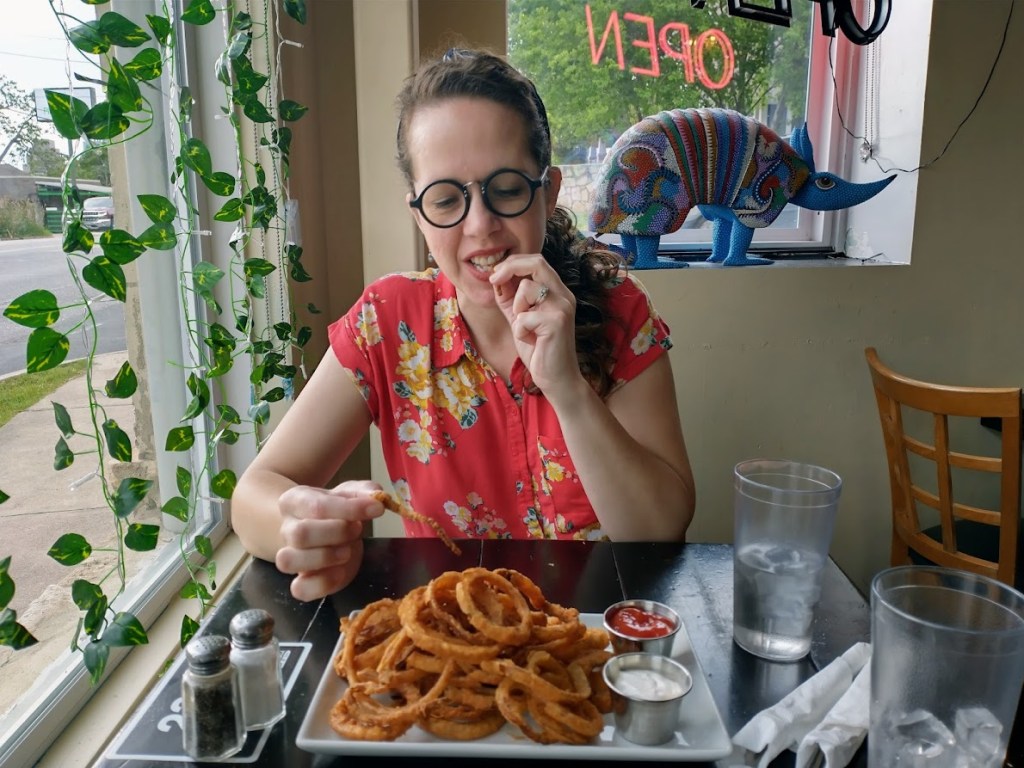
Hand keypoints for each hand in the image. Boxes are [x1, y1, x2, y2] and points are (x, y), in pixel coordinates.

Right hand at [274, 480, 385, 600]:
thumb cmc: (337, 510)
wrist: (329, 531)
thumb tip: (375, 498)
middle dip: (337, 533)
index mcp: (295, 500)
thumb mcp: (351, 493)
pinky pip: (299, 589)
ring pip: (288, 561)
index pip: (316, 506)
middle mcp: (287, 528)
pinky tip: (340, 571)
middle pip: (300, 534)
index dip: (349, 509)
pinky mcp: (300, 582)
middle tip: (356, 530)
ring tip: (347, 551)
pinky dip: (323, 583)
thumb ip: (364, 491)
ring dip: (325, 557)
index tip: (376, 509)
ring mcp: (289, 556)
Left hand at [489, 254, 582, 396]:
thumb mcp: (519, 317)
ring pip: (527, 288)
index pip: (537, 261)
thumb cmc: (538, 349)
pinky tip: (530, 341)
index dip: (512, 263)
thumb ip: (510, 297)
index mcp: (557, 291)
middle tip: (493, 279)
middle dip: (509, 267)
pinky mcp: (556, 322)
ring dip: (516, 308)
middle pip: (537, 262)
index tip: (494, 274)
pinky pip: (523, 316)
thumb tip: (495, 276)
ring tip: (525, 328)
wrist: (556, 378)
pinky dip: (519, 330)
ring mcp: (562, 307)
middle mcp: (564, 295)